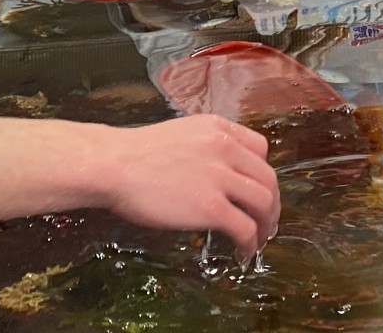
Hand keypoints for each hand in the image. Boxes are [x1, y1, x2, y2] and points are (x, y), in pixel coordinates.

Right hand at [100, 114, 280, 261]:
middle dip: (271, 204)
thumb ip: (202, 149)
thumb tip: (211, 173)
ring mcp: (219, 177)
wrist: (111, 165)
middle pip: (268, 178)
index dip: (262, 174)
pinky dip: (250, 244)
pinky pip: (245, 228)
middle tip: (265, 222)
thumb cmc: (131, 156)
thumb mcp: (178, 136)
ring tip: (256, 241)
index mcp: (217, 129)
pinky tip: (242, 254)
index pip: (260, 149)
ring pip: (264, 203)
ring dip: (265, 226)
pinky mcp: (211, 206)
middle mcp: (224, 148)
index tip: (257, 191)